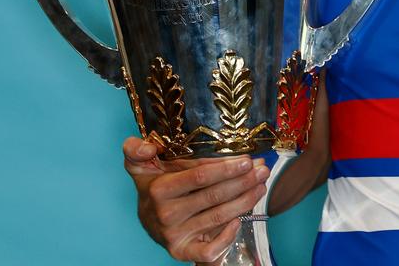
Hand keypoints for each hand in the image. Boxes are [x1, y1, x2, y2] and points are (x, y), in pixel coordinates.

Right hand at [122, 137, 269, 263]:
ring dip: (245, 201)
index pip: (200, 177)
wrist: (147, 218)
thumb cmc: (153, 186)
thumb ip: (135, 150)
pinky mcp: (182, 251)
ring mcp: (174, 235)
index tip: (248, 159)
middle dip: (243, 181)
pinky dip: (227, 237)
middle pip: (214, 196)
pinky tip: (240, 220)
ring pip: (218, 217)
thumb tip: (148, 147)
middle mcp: (166, 214)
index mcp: (159, 190)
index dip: (226, 168)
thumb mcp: (140, 165)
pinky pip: (208, 251)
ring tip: (261, 186)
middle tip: (263, 170)